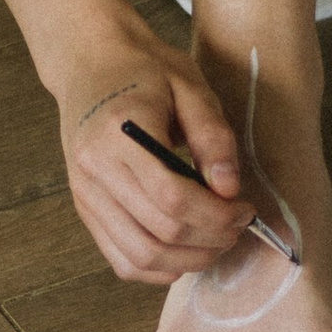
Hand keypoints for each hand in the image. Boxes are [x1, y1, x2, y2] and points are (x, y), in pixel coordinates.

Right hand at [59, 50, 252, 284]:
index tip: (245, 209)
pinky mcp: (85, 209)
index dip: (217, 214)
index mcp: (119, 134)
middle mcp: (94, 170)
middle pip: (159, 231)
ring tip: (217, 242)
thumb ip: (213, 137)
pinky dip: (158, 268)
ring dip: (188, 260)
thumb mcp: (190, 87)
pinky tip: (185, 254)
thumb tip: (230, 191)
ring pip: (139, 255)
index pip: (172, 196)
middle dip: (210, 239)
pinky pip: (121, 259)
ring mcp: (85, 194)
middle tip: (238, 226)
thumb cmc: (145, 70)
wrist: (90, 63)